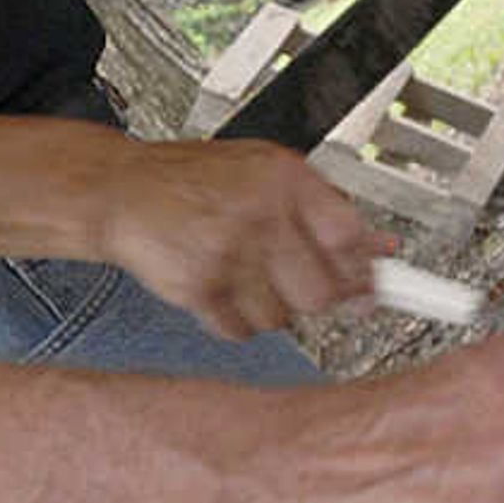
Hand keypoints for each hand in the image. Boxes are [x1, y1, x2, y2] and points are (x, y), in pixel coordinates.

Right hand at [101, 137, 385, 337]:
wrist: (120, 189)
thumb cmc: (195, 181)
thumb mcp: (266, 173)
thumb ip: (324, 208)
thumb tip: (382, 248)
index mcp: (284, 178)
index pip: (348, 238)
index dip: (365, 272)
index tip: (377, 289)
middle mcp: (259, 212)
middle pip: (321, 292)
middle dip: (315, 297)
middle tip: (300, 285)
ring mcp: (226, 251)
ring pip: (282, 318)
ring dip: (270, 308)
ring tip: (247, 274)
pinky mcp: (196, 285)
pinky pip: (241, 330)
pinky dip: (235, 319)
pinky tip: (220, 286)